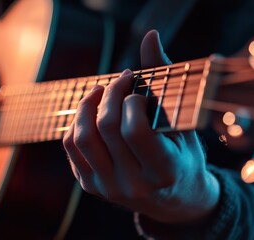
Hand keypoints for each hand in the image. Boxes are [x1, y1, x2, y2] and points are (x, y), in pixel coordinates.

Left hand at [63, 30, 219, 223]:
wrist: (173, 199)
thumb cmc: (183, 158)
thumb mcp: (183, 125)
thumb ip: (165, 81)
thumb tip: (150, 36)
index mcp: (163, 171)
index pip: (135, 130)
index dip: (131, 100)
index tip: (136, 88)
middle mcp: (133, 185)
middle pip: (105, 129)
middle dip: (110, 94)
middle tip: (119, 79)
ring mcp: (107, 188)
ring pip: (81, 137)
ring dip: (87, 105)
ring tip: (100, 91)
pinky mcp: (91, 185)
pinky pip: (71, 147)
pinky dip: (77, 122)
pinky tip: (91, 111)